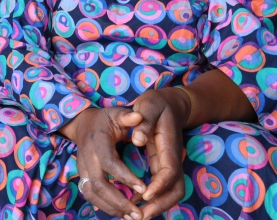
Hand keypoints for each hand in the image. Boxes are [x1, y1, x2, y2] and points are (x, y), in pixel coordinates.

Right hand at [70, 108, 146, 219]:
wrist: (82, 124)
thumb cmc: (104, 119)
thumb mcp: (116, 113)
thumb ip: (127, 116)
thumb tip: (139, 116)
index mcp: (97, 141)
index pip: (109, 163)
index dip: (125, 177)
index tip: (144, 188)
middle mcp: (87, 157)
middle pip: (98, 184)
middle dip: (119, 201)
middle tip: (139, 213)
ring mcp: (82, 168)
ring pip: (92, 193)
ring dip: (111, 208)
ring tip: (132, 216)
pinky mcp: (83, 176)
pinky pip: (90, 195)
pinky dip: (105, 206)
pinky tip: (122, 213)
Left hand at [125, 88, 190, 219]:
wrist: (169, 103)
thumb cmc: (157, 104)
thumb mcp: (149, 106)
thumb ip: (144, 121)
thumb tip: (136, 138)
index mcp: (170, 146)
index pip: (169, 172)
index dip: (159, 186)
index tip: (144, 195)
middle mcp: (173, 158)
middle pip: (176, 189)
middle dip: (160, 204)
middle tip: (140, 215)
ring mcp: (169, 164)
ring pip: (171, 191)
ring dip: (157, 205)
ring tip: (136, 214)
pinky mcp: (163, 165)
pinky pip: (162, 187)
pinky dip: (153, 198)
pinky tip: (136, 202)